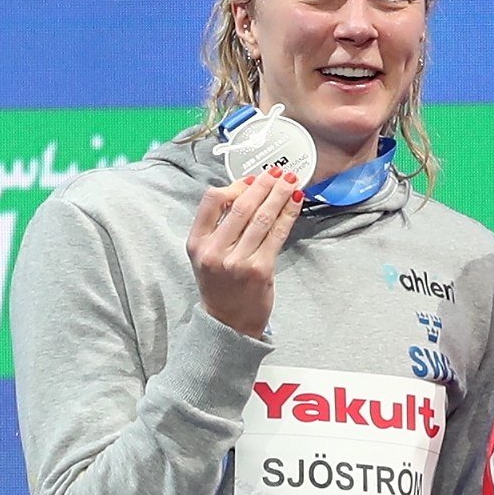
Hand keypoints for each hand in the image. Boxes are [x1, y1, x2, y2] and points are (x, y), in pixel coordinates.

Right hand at [186, 168, 302, 338]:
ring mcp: (238, 261)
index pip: (212, 201)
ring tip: (291, 181)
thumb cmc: (221, 285)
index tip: (252, 179)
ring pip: (262, 218)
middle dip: (264, 186)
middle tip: (278, 172)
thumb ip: (219, 226)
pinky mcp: (260, 269)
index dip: (235, 185)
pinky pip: (277, 235)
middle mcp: (215, 251)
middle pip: (241, 206)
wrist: (229, 322)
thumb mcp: (207, 254)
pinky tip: (296, 202)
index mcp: (197, 242)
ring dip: (279, 195)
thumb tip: (246, 192)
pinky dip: (289, 215)